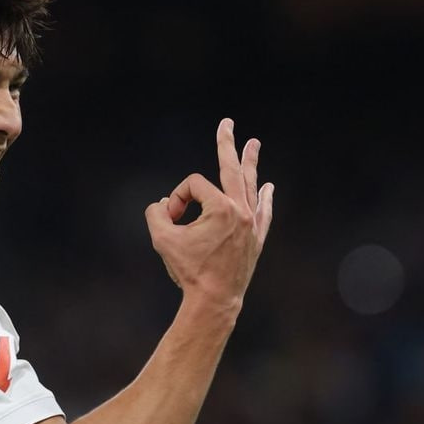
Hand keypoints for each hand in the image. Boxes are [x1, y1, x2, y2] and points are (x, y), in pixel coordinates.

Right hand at [144, 118, 274, 310]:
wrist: (215, 300)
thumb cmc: (189, 271)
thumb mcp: (162, 239)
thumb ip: (156, 214)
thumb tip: (161, 204)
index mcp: (221, 207)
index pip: (193, 186)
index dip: (176, 199)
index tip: (170, 219)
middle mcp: (241, 210)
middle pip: (231, 169)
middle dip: (226, 144)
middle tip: (227, 123)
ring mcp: (252, 224)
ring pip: (250, 186)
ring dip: (250, 164)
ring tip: (253, 144)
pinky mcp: (256, 238)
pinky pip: (263, 212)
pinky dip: (265, 198)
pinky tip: (268, 186)